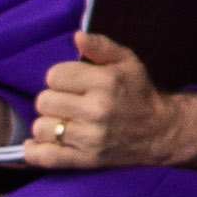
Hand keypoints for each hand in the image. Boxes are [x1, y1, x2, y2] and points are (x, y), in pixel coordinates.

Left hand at [27, 32, 196, 172]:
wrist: (160, 131)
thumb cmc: (139, 93)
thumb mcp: (127, 61)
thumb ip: (101, 46)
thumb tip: (77, 36)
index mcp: (105, 82)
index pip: (54, 75)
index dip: (60, 77)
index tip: (72, 83)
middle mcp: (97, 109)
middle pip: (43, 101)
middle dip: (53, 100)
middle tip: (69, 103)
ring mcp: (90, 137)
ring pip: (41, 127)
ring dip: (48, 124)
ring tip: (64, 122)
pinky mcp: (86, 160)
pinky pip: (46, 157)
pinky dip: (35, 151)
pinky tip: (38, 144)